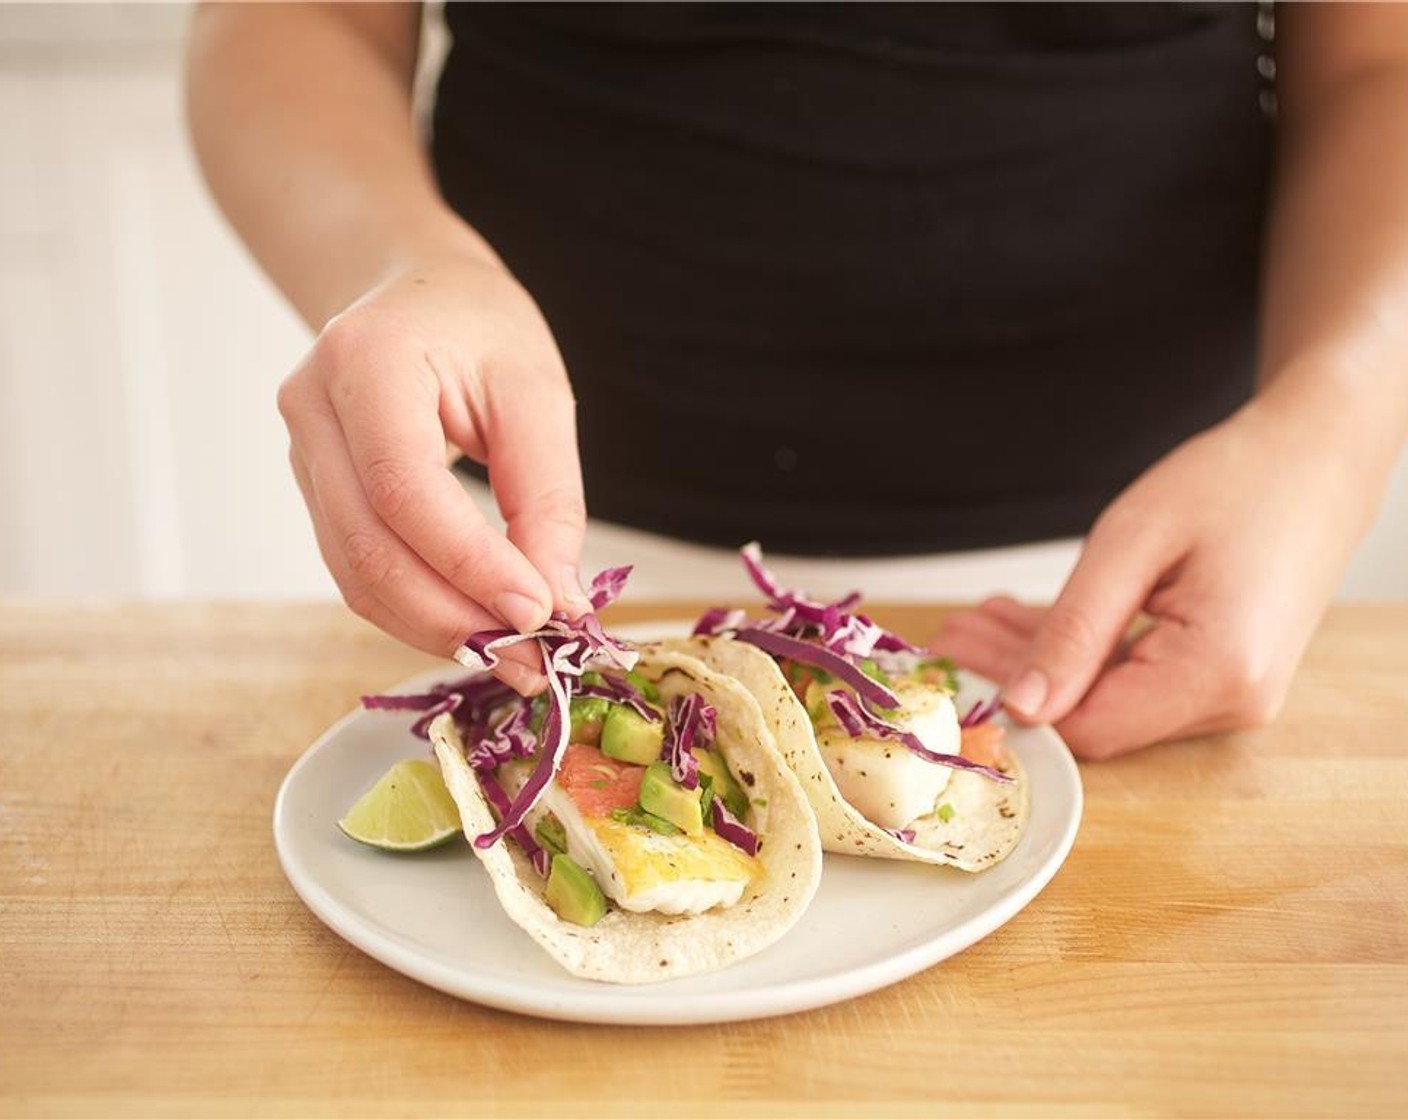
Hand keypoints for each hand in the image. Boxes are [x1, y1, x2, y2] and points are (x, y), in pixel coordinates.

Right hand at [277, 252, 588, 687]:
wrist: (415, 292)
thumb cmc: (479, 327)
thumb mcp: (537, 393)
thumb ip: (548, 497)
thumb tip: (557, 603)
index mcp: (366, 362)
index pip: (404, 489)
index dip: (470, 565)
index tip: (539, 613)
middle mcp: (312, 409)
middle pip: (368, 547)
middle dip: (454, 618)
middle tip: (533, 662)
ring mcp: (300, 453)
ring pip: (355, 574)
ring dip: (435, 629)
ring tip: (513, 659)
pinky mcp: (314, 491)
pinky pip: (357, 570)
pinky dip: (416, 611)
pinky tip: (474, 629)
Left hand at [931, 400, 1370, 757]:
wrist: (1320, 458)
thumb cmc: (1234, 481)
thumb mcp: (1132, 543)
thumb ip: (1074, 630)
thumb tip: (1019, 706)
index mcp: (1217, 671)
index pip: (1089, 728)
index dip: (1013, 703)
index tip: (954, 661)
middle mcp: (1234, 701)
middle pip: (1095, 716)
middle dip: (1016, 675)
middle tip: (950, 634)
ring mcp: (1234, 695)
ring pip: (1110, 699)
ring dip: (1043, 661)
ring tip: (979, 620)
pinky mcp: (1225, 677)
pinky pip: (1137, 680)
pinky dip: (1083, 653)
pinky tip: (1030, 621)